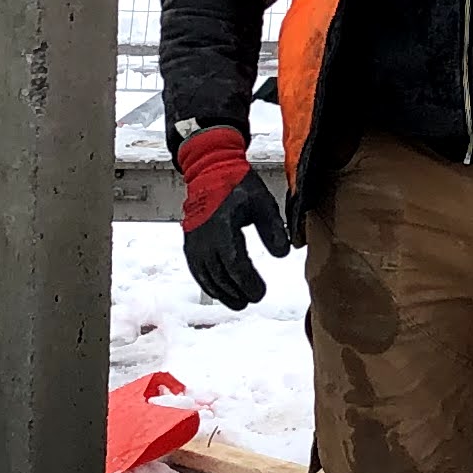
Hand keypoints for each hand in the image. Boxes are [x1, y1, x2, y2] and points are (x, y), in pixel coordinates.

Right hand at [175, 127, 287, 310]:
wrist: (210, 170)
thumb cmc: (238, 185)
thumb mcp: (262, 202)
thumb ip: (272, 228)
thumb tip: (283, 254)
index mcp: (222, 228)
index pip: (234, 264)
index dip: (247, 282)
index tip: (260, 293)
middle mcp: (204, 239)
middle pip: (220, 275)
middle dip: (236, 291)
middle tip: (253, 299)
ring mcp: (194, 242)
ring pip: (206, 276)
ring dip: (222, 292)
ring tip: (239, 302)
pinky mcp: (190, 243)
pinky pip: (197, 270)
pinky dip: (208, 284)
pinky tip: (220, 292)